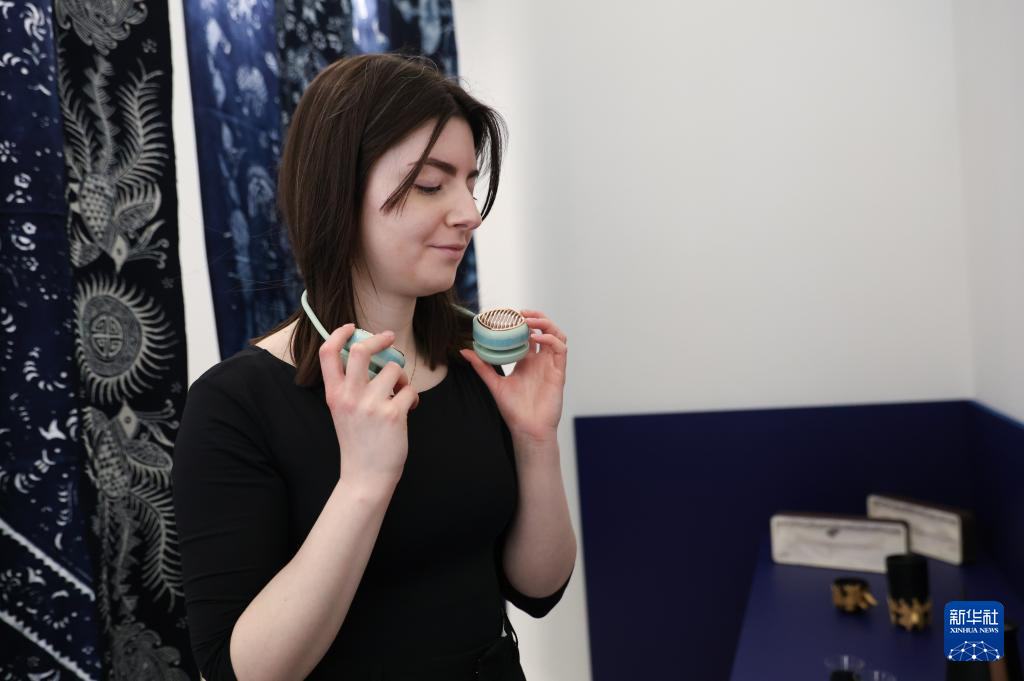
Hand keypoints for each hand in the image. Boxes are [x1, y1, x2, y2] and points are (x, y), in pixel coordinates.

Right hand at [319, 325, 420, 491]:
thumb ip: (350, 385)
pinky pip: (410, 390)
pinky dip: (414, 397)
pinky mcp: (393, 415)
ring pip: (394, 369)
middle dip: (380, 339)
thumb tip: (369, 355)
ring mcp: (371, 405)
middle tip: (390, 338)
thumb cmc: (358, 440)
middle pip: (362, 350)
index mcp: (334, 394)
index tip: (352, 327)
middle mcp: (350, 396)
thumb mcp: (342, 410)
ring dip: (403, 377)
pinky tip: (410, 408)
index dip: (339, 333)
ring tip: (402, 392)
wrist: (366, 476)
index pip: (328, 353)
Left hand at [460, 309, 566, 443]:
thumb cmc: (514, 410)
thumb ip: (482, 367)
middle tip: (520, 313)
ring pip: (557, 335)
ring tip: (530, 321)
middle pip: (545, 330)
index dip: (523, 322)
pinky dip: (550, 339)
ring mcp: (551, 365)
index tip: (510, 314)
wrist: (527, 429)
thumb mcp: (494, 383)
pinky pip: (560, 349)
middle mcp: (541, 361)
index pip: (529, 335)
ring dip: (545, 324)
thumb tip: (464, 351)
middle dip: (535, 317)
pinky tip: (536, 338)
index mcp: (527, 361)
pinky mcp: (559, 372)